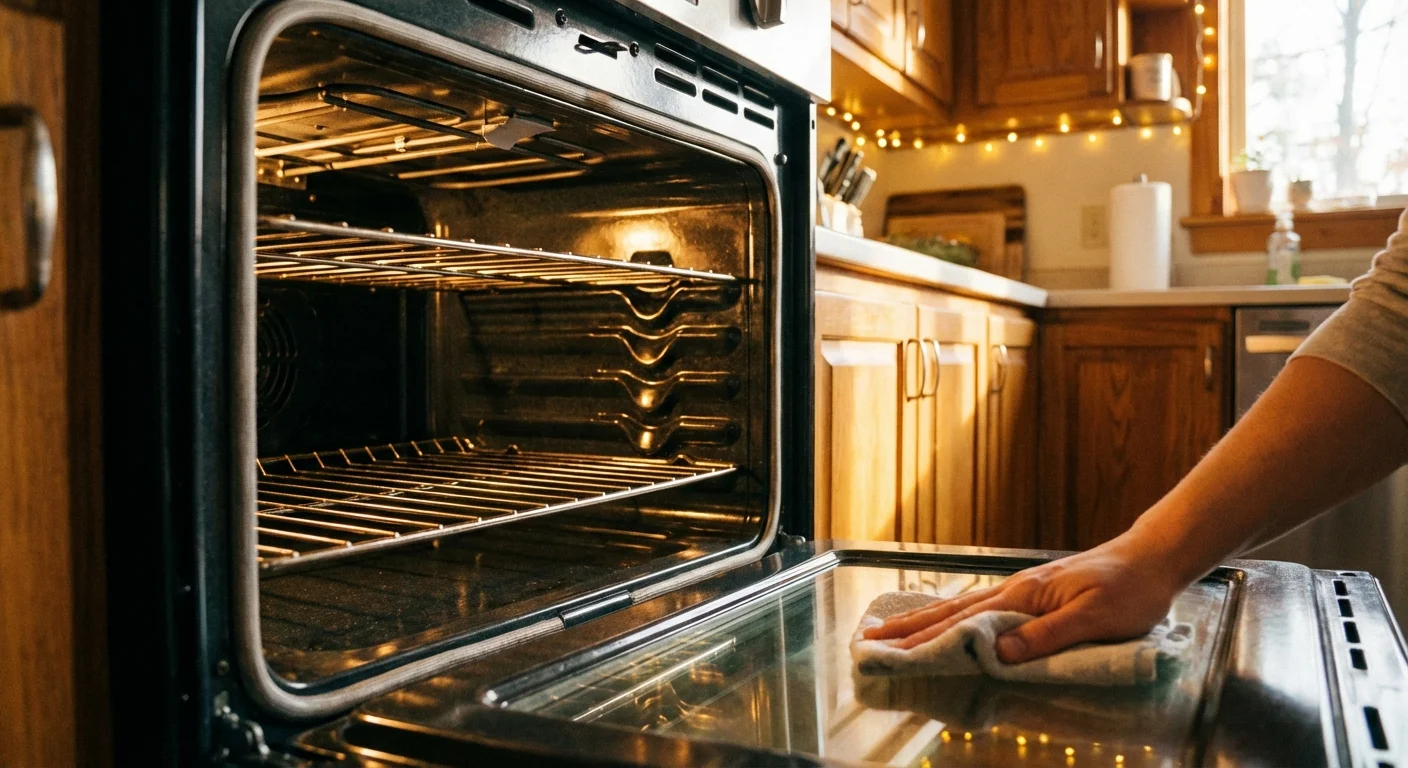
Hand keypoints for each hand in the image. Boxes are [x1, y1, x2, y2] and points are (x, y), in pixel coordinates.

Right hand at [860, 537, 1185, 663]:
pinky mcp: (1032, 595)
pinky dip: (953, 618)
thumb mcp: (1093, 618)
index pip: (963, 623)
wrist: (1151, 558)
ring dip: (924, 623)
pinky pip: (980, 609)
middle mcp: (1014, 589)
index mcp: (1023, 595)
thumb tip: (997, 651)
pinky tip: (945, 624)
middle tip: (869, 642)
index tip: (889, 652)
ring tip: (892, 634)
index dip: (924, 640)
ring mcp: (1021, 591)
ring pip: (961, 609)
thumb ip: (1045, 635)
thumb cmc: (1129, 589)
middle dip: (908, 629)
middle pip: (950, 613)